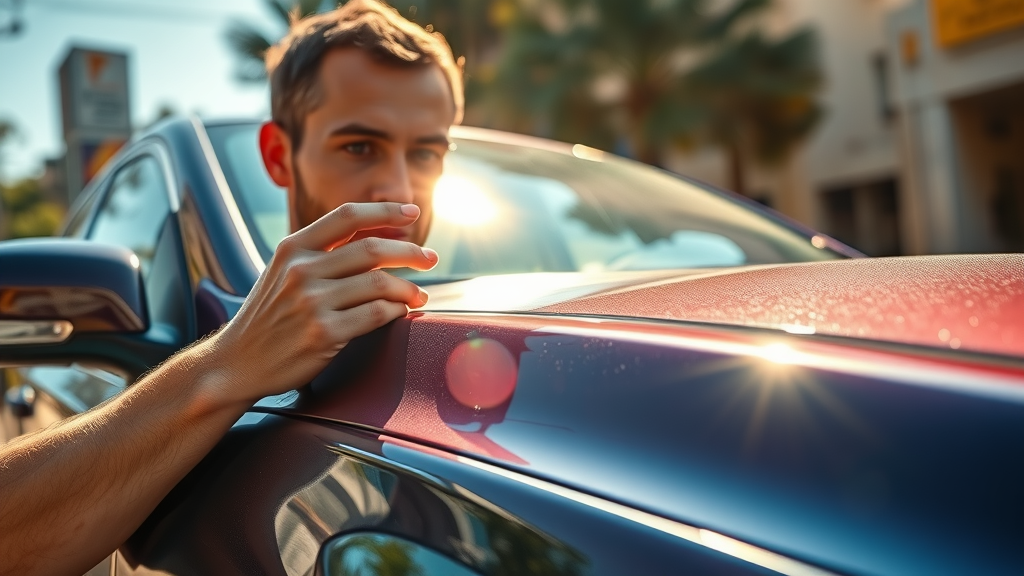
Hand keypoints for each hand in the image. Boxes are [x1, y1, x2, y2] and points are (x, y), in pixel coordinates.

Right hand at [204, 202, 436, 404]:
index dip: (385, 210)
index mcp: (293, 248)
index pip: (347, 216)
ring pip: (379, 283)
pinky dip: (396, 311)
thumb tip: (375, 237)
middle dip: (410, 251)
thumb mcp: (282, 273)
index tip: (412, 211)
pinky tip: (401, 312)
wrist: (236, 364)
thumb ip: (320, 254)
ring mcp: (312, 302)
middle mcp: (301, 270)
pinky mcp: (324, 333)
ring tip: (419, 295)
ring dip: (408, 288)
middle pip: (372, 248)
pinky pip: (376, 314)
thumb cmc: (268, 318)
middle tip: (430, 258)